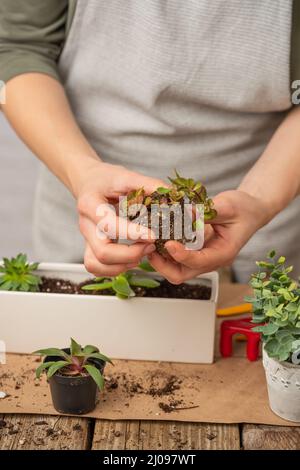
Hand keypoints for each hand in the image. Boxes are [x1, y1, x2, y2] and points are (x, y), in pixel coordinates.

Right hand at [76, 161, 164, 275]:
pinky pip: (96, 267)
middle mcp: (86, 225)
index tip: (153, 235)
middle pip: (102, 252)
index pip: (110, 226)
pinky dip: (115, 269)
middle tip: (151, 246)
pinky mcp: (90, 247)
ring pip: (95, 264)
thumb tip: (173, 194)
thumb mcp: (126, 176)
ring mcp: (86, 238)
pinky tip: (131, 260)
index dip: (132, 234)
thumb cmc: (106, 179)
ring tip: (142, 255)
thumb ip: (148, 184)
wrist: (87, 182)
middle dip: (130, 254)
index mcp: (90, 204)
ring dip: (122, 265)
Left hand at [147, 190, 271, 283]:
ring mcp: (203, 257)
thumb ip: (207, 210)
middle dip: (163, 265)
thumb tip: (186, 212)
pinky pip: (177, 257)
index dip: (181, 255)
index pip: (199, 262)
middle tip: (149, 247)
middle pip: (182, 274)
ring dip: (161, 259)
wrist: (251, 210)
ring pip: (177, 268)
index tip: (168, 243)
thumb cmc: (245, 209)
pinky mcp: (196, 251)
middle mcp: (211, 259)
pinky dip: (164, 250)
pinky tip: (156, 236)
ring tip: (149, 241)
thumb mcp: (228, 205)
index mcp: (223, 253)